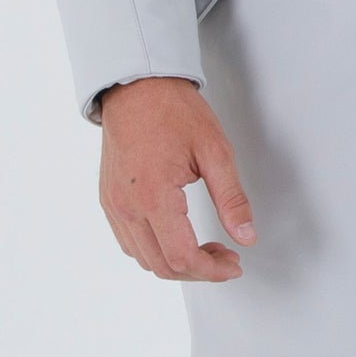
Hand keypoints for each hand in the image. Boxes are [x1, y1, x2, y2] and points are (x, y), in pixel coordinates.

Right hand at [95, 76, 255, 281]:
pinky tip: (177, 236)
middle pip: (162, 266)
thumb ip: (232, 198)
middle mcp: (127, 207)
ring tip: (206, 248)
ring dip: (176, 264)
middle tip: (226, 256)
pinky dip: (155, 250)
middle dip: (198, 271)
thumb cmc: (173, 110)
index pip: (182, 257)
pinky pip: (129, 242)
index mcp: (154, 196)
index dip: (212, 271)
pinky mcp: (109, 200)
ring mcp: (114, 205)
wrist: (137, 86)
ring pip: (143, 259)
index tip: (233, 265)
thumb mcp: (215, 150)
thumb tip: (246, 236)